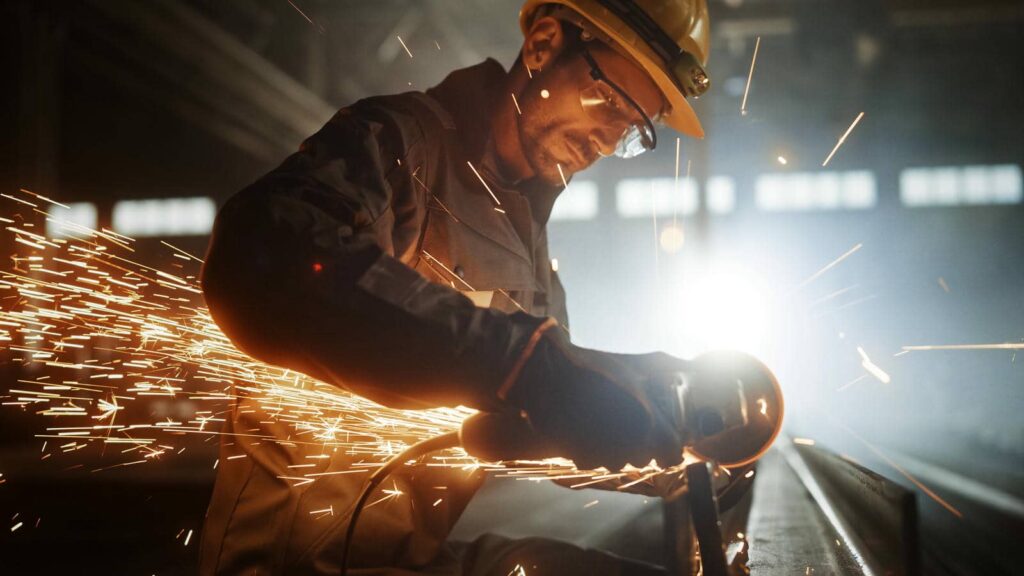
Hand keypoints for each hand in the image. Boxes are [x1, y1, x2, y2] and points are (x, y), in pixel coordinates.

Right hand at [504, 329, 689, 470]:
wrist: (549, 378)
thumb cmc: (592, 370)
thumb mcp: (632, 371)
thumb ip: (663, 379)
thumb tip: (689, 371)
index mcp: (649, 424)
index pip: (672, 454)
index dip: (669, 447)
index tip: (664, 439)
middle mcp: (631, 445)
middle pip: (645, 458)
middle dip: (640, 444)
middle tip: (628, 423)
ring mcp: (604, 455)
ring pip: (619, 461)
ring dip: (616, 448)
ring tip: (604, 424)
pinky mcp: (581, 458)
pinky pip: (594, 460)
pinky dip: (592, 450)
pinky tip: (585, 430)